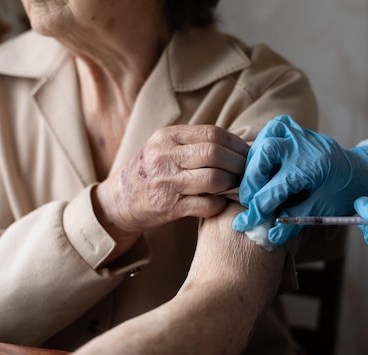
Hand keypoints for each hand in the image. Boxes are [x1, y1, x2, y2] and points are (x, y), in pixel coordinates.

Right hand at [95, 125, 248, 238]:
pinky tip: (220, 203)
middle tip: (248, 173)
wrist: (119, 201)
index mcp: (166, 137)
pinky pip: (205, 205)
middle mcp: (164, 156)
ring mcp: (166, 183)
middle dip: (238, 164)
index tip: (248, 154)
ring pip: (213, 179)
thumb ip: (195, 143)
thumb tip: (240, 145)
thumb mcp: (165, 148)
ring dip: (231, 184)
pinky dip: (219, 204)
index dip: (236, 144)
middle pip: (215, 154)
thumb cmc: (151, 172)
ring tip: (236, 187)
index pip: (212, 133)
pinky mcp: (168, 207)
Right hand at [233, 115, 367, 245]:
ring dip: (255, 161)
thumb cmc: (344, 193)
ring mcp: (300, 133)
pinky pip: (272, 130)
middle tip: (250, 200)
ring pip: (266, 137)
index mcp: (314, 167)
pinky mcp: (296, 129)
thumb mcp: (322, 211)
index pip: (275, 188)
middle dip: (252, 180)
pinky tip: (262, 166)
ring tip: (255, 184)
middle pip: (265, 152)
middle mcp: (305, 145)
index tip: (245, 223)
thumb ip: (294, 221)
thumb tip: (269, 236)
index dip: (257, 209)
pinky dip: (262, 146)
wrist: (361, 172)